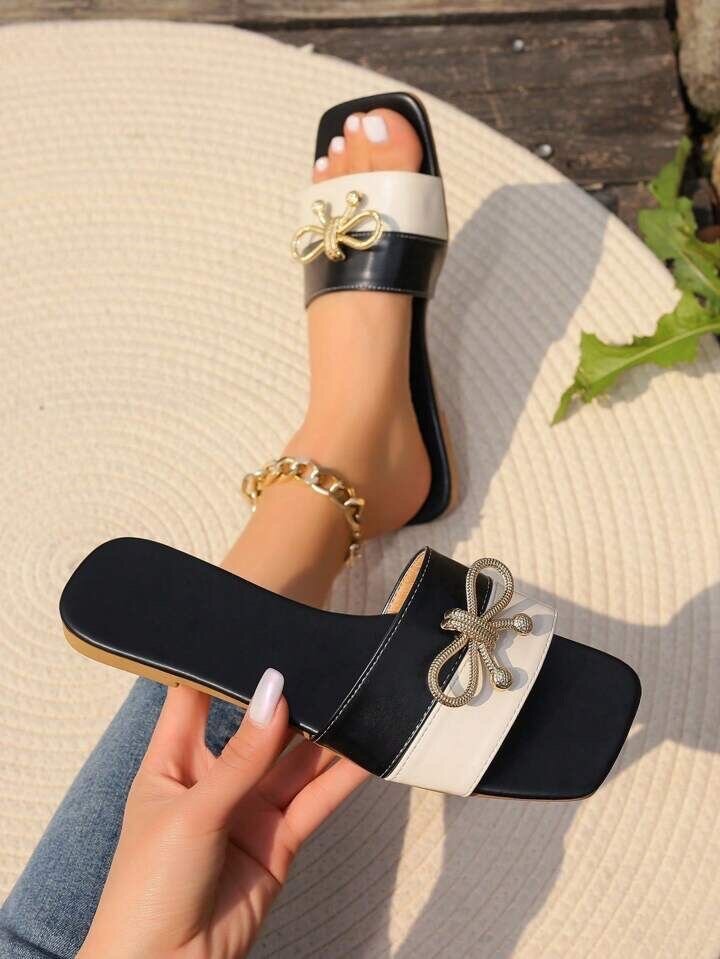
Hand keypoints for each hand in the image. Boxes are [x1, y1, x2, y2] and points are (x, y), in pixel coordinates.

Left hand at [79, 669, 366, 957]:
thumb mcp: (192, 812)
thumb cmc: (149, 889)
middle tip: (325, 660)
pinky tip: (366, 752)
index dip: (220, 663)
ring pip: (295, 762)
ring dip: (325, 735)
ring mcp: (249, 809)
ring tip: (357, 696)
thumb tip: (273, 690)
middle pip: (258, 727)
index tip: (256, 628)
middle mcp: (213, 779)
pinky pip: (314, 800)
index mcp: (172, 761)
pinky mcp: (278, 840)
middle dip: (289, 698)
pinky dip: (341, 778)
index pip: (195, 697)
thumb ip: (240, 755)